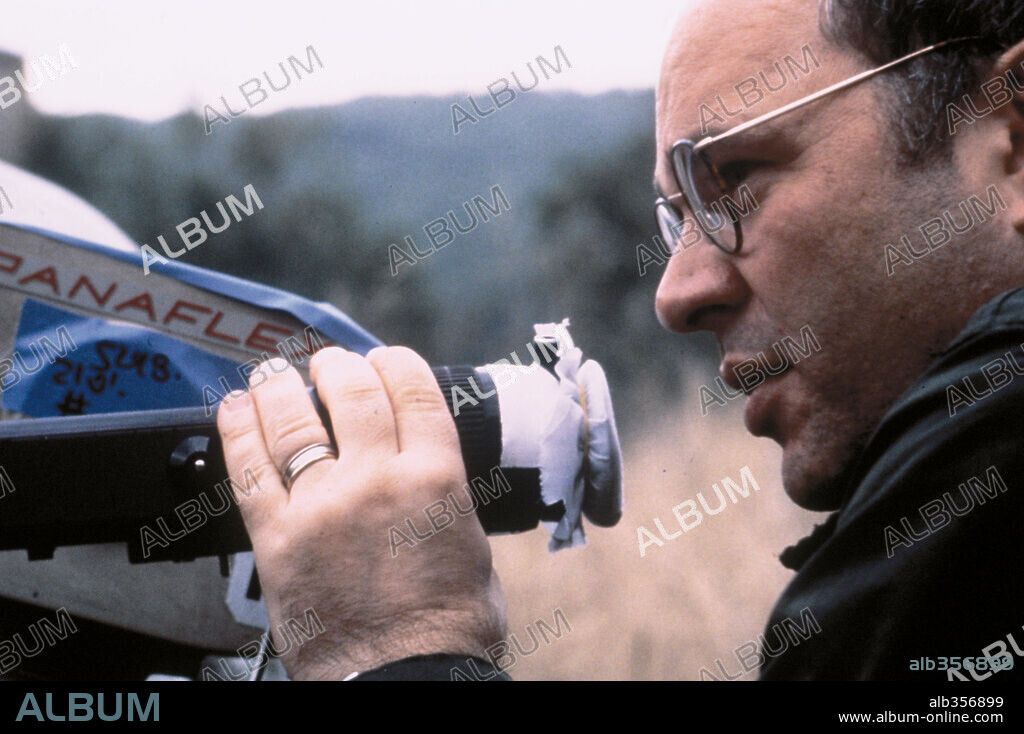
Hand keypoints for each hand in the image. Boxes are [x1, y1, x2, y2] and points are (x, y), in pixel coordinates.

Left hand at [216, 346, 506, 679]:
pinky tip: (234, 408)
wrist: (406, 680)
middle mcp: (376, 480)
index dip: (395, 362)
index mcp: (435, 478)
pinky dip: (236, 432)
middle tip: (329, 364)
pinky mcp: (275, 539)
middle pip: (351, 392)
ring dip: (281, 386)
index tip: (385, 359)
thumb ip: (447, 500)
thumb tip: (430, 478)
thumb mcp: (474, 548)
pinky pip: (247, 470)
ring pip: (293, 420)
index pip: (412, 391)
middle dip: (338, 367)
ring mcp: (321, 506)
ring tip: (276, 374)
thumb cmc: (448, 629)